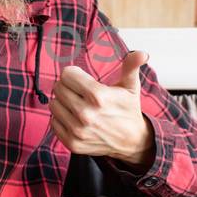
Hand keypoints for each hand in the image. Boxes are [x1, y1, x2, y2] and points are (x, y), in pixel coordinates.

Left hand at [48, 51, 153, 165]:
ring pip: (54, 104)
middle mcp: (86, 114)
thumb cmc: (128, 109)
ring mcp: (78, 130)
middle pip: (58, 88)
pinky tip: (76, 119)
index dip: (74, 74)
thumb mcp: (131, 86)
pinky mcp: (72, 143)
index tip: (82, 79)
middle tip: (81, 93)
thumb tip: (142, 53)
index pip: (67, 74)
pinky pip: (53, 121)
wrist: (132, 141)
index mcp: (98, 96)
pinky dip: (62, 119)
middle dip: (68, 87)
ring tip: (79, 105)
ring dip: (63, 103)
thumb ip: (131, 66)